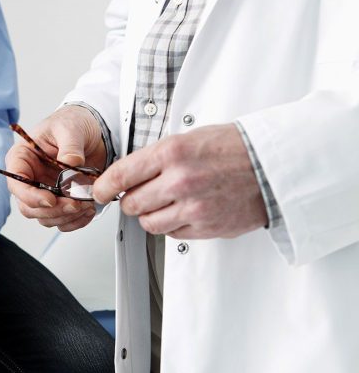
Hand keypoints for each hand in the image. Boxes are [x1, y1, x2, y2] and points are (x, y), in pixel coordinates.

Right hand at [5, 105, 105, 231]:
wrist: (93, 130)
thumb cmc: (72, 123)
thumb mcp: (70, 128)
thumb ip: (69, 146)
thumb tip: (71, 164)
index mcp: (22, 159)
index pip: (16, 184)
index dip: (31, 196)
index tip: (51, 200)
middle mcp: (30, 178)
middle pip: (30, 207)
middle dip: (53, 210)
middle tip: (75, 203)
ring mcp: (45, 191)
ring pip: (46, 217)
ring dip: (66, 216)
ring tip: (86, 204)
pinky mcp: (60, 201)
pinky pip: (62, 220)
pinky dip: (76, 221)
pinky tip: (88, 211)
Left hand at [92, 123, 267, 238]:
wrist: (272, 166)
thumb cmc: (233, 149)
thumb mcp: (188, 138)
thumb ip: (156, 157)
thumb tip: (126, 175)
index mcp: (172, 153)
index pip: (121, 175)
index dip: (104, 187)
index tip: (100, 191)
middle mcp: (180, 181)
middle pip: (131, 204)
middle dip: (131, 201)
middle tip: (139, 195)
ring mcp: (193, 207)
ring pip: (148, 223)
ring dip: (150, 215)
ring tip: (165, 203)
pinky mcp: (205, 227)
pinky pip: (172, 234)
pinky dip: (172, 225)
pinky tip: (185, 210)